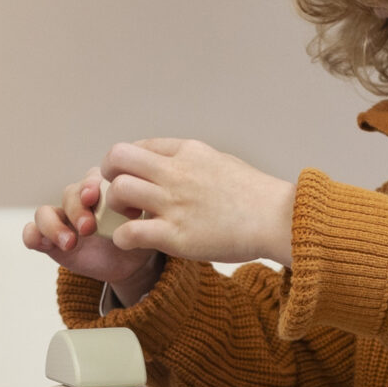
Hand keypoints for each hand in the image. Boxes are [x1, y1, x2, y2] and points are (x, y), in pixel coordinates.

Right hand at [25, 167, 163, 304]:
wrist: (131, 263)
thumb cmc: (138, 235)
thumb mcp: (145, 222)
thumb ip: (139, 212)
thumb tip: (138, 209)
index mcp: (101, 190)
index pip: (87, 180)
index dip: (88, 185)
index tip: (94, 196)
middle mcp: (79, 202)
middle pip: (68, 195)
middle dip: (76, 209)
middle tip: (88, 227)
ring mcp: (63, 221)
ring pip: (45, 212)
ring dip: (54, 226)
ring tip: (69, 243)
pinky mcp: (51, 241)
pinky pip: (33, 233)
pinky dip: (33, 235)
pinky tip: (43, 244)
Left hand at [100, 139, 295, 266]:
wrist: (278, 219)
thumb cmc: (255, 195)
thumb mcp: (221, 162)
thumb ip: (193, 161)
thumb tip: (176, 161)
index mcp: (187, 152)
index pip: (139, 145)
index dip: (128, 163)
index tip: (134, 179)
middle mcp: (176, 173)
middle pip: (117, 158)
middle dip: (109, 175)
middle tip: (121, 196)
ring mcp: (174, 203)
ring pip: (118, 190)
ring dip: (115, 206)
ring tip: (130, 218)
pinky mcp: (176, 235)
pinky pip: (129, 232)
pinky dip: (123, 237)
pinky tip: (134, 241)